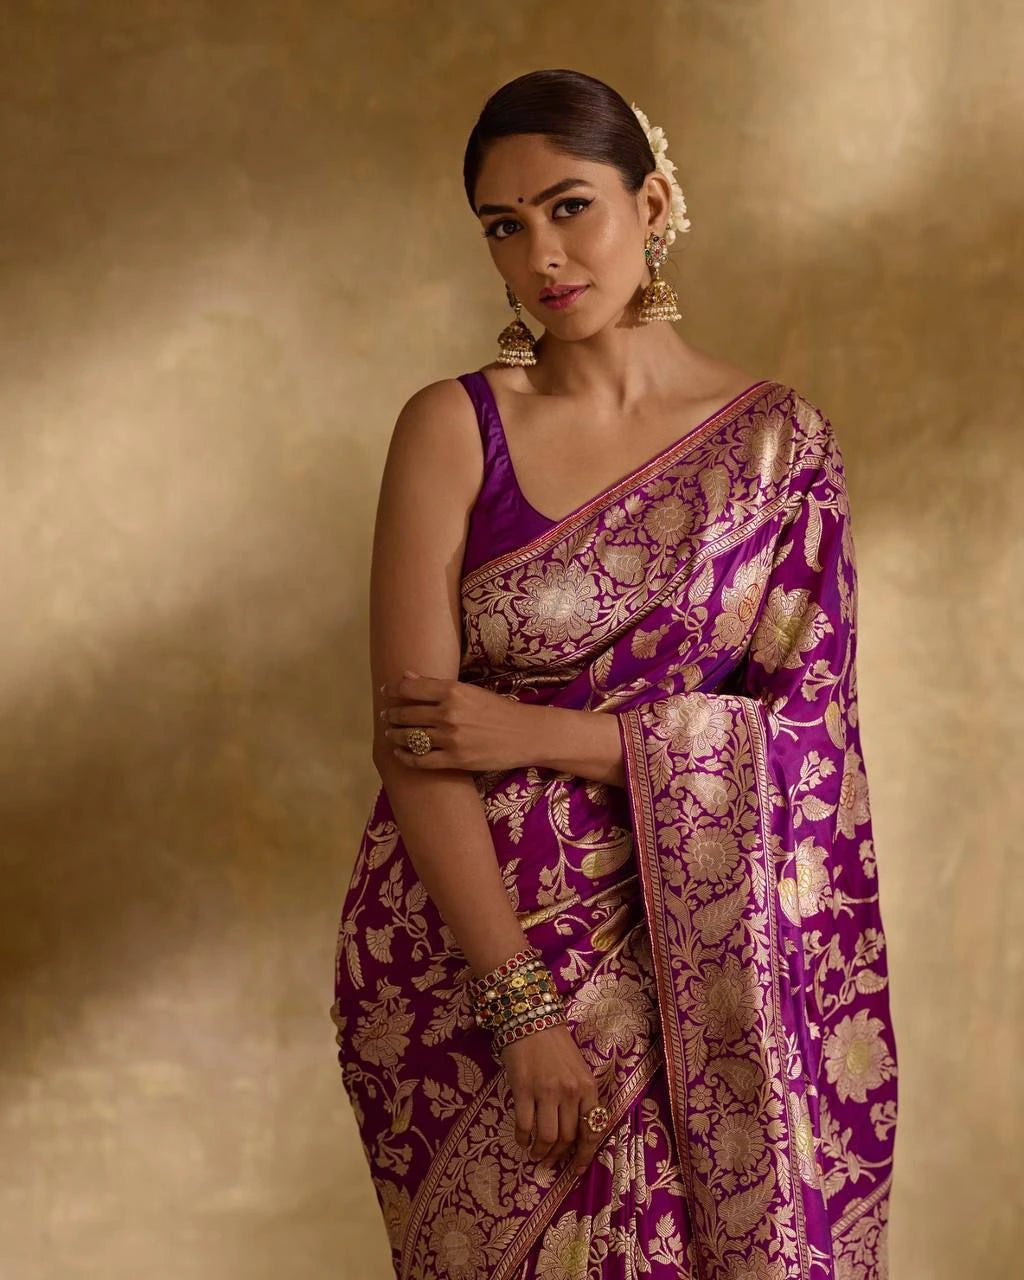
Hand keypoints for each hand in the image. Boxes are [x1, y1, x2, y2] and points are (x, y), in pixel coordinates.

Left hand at [380, 670, 536, 771]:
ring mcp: (450, 738)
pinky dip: (406, 757)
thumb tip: (406, 676)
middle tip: (387, 716)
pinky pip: (420, 760)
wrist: (525, 734)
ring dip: (395, 736)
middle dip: (392, 715)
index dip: (392, 690)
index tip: (386, 692)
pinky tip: (401, 754)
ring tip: (391, 734)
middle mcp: (448, 713)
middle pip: (405, 713)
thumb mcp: (470, 691)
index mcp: (453, 691)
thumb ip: (436, 685)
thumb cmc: (499, 710)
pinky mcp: (455, 760)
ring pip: (409, 737)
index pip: (409, 688)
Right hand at [499, 1024, 605, 1174]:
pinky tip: (521, 1140)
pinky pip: (524, 1125)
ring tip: (535, 1154)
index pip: (592, 1130)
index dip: (584, 1155)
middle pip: (567, 1138)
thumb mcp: (577, 1069)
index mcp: (588, 1087)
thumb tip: (574, 1131)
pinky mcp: (523, 1089)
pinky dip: (522, 1138)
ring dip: (540, 1152)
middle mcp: (570, 1092)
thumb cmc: (555, 1044)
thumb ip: (579, 1097)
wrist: (531, 1019)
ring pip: (547, 1137)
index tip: (576, 1169)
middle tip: (549, 1162)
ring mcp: (546, 1091)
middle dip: (558, 1156)